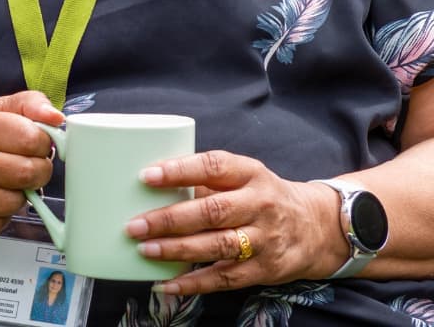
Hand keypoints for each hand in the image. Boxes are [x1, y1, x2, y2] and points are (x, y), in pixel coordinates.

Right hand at [0, 91, 61, 238]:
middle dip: (38, 169)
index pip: (30, 139)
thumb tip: (56, 118)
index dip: (43, 142)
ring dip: (20, 193)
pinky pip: (0, 224)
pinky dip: (3, 213)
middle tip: (29, 163)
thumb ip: (30, 104)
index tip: (36, 142)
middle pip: (27, 173)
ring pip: (16, 202)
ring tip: (7, 180)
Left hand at [124, 150, 346, 293]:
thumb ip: (207, 180)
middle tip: (135, 224)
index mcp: (250, 173)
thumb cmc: (262, 195)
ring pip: (217, 246)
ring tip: (145, 249)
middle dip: (170, 219)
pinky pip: (225, 278)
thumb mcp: (244, 176)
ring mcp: (264, 240)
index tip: (147, 176)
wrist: (316, 227)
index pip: (213, 167)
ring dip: (177, 250)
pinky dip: (194, 283)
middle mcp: (259, 205)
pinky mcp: (265, 270)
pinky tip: (166, 283)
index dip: (180, 170)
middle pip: (211, 211)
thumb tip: (155, 184)